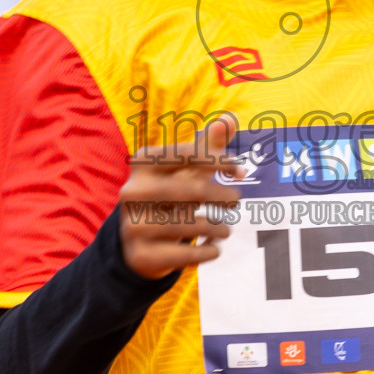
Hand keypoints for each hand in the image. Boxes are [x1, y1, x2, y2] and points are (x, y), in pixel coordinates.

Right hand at [118, 116, 244, 279]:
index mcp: (143, 163)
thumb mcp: (184, 169)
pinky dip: (208, 252)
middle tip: (236, 201)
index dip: (220, 160)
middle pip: (194, 191)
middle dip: (223, 197)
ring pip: (192, 225)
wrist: (135, 240)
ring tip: (226, 228)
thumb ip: (207, 145)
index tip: (241, 171)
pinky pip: (185, 255)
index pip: (188, 154)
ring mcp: (133, 225)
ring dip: (218, 227)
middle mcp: (132, 192)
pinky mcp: (140, 254)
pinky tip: (214, 248)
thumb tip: (230, 118)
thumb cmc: (169, 194)